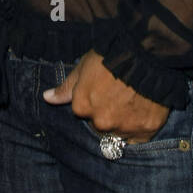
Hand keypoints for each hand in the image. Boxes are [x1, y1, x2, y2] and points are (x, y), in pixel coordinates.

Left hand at [43, 49, 169, 143]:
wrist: (145, 55)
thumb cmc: (110, 56)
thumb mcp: (83, 67)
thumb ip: (66, 88)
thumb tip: (47, 98)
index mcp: (82, 107)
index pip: (84, 112)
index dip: (94, 100)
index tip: (104, 89)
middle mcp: (100, 122)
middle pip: (101, 125)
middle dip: (107, 114)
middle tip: (119, 95)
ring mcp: (123, 129)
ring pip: (119, 133)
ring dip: (123, 122)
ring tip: (133, 101)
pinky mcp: (145, 131)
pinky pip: (138, 138)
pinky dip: (139, 128)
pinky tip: (142, 111)